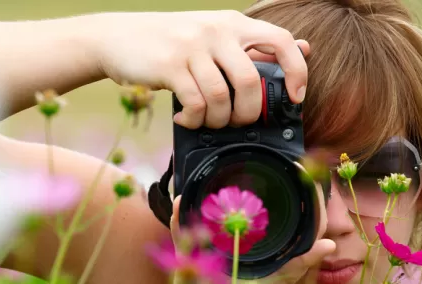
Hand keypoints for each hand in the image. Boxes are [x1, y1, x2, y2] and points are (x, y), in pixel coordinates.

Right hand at [85, 10, 308, 128]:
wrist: (116, 37)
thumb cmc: (174, 43)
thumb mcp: (215, 36)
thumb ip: (255, 45)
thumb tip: (305, 48)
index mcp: (234, 24)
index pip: (282, 41)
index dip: (297, 71)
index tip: (295, 97)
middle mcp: (216, 31)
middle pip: (250, 81)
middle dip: (248, 113)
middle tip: (238, 121)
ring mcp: (192, 47)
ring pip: (221, 97)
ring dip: (218, 120)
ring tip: (207, 120)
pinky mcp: (169, 65)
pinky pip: (195, 103)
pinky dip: (194, 120)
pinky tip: (186, 119)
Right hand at [168, 175, 334, 283]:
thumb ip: (299, 264)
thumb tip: (330, 244)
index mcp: (245, 259)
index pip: (247, 231)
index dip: (249, 211)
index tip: (254, 188)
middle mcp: (223, 258)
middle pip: (219, 227)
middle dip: (219, 207)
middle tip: (225, 184)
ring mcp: (202, 263)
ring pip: (198, 230)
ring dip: (198, 210)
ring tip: (202, 188)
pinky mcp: (185, 271)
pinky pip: (181, 242)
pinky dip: (179, 222)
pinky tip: (181, 203)